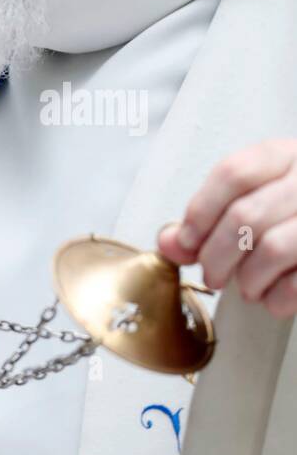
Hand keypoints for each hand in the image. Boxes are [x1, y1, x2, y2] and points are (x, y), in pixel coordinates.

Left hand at [158, 139, 296, 318]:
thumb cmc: (288, 212)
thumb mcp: (251, 198)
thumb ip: (207, 217)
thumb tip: (169, 243)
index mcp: (284, 156)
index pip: (233, 173)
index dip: (200, 213)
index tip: (186, 242)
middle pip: (245, 217)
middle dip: (216, 256)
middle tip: (212, 275)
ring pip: (272, 249)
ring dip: (247, 278)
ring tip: (246, 287)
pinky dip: (277, 297)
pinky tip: (272, 298)